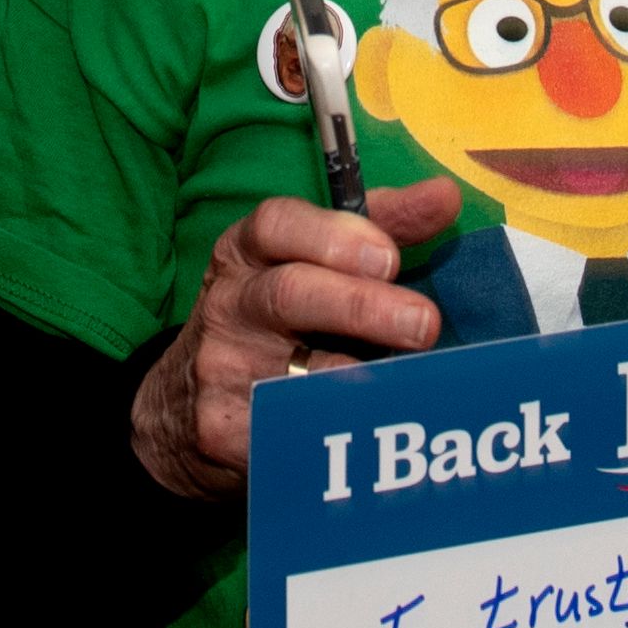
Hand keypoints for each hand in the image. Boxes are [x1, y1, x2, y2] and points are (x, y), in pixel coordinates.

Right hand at [131, 179, 461, 497]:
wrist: (182, 407)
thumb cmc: (270, 322)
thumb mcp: (307, 264)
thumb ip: (379, 227)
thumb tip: (444, 195)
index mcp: (248, 253)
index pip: (276, 224)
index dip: (334, 235)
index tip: (389, 256)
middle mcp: (229, 303)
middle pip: (289, 294)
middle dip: (360, 306)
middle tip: (423, 323)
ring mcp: (221, 367)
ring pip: (289, 371)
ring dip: (356, 376)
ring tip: (408, 381)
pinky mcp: (223, 429)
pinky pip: (288, 431)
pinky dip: (335, 429)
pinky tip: (374, 427)